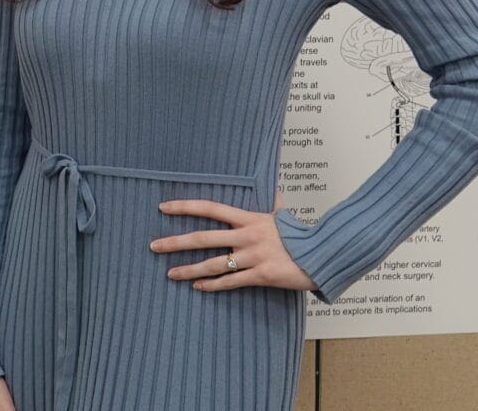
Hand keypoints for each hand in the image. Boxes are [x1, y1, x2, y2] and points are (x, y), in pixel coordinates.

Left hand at [149, 192, 315, 291]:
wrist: (323, 255)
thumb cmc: (302, 235)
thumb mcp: (285, 216)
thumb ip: (276, 204)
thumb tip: (278, 191)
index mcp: (249, 218)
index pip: (210, 208)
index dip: (185, 206)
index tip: (163, 207)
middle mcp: (246, 235)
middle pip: (203, 237)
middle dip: (176, 242)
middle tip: (154, 246)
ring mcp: (253, 256)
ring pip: (213, 263)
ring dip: (189, 269)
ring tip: (170, 273)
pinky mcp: (260, 275)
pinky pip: (231, 282)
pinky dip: (212, 285)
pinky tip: (197, 287)